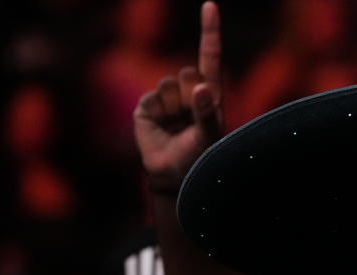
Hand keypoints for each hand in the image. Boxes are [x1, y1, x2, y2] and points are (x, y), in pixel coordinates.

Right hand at [134, 1, 223, 191]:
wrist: (174, 176)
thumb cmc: (200, 158)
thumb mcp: (209, 137)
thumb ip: (206, 112)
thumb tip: (200, 86)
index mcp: (209, 94)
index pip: (210, 56)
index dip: (209, 30)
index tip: (209, 4)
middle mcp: (189, 92)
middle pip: (188, 73)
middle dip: (189, 96)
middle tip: (190, 122)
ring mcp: (167, 98)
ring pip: (169, 84)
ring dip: (174, 108)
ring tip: (177, 128)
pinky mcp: (147, 107)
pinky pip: (152, 99)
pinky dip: (157, 114)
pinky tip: (162, 129)